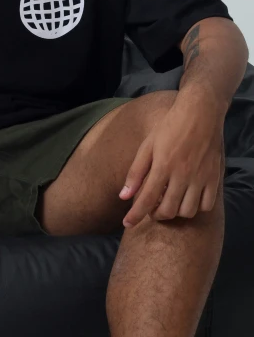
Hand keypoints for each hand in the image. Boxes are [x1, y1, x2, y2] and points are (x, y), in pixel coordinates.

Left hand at [119, 95, 225, 227]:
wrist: (200, 112)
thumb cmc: (170, 126)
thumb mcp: (147, 145)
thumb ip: (136, 172)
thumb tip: (123, 196)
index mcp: (162, 165)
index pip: (146, 199)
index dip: (135, 215)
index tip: (126, 224)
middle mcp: (182, 175)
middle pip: (167, 210)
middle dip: (155, 215)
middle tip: (151, 208)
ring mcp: (200, 177)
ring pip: (187, 211)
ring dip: (175, 212)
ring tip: (169, 202)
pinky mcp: (214, 177)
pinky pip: (206, 205)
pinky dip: (196, 207)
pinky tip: (188, 198)